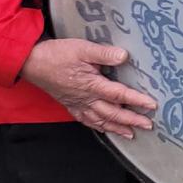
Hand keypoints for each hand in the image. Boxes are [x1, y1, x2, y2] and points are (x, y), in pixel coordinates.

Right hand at [19, 38, 155, 137]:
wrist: (30, 62)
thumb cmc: (56, 54)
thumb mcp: (82, 49)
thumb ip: (104, 54)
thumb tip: (124, 56)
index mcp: (92, 85)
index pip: (120, 95)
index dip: (137, 101)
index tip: (152, 106)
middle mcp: (86, 99)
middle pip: (113, 113)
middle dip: (131, 120)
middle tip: (148, 126)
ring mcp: (77, 103)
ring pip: (100, 120)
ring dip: (116, 128)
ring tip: (130, 134)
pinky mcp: (69, 104)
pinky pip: (85, 120)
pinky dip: (96, 127)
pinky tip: (103, 129)